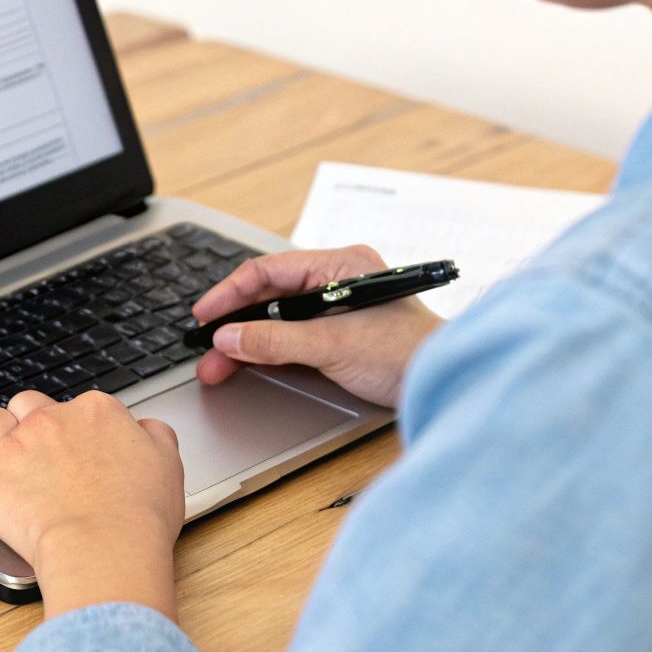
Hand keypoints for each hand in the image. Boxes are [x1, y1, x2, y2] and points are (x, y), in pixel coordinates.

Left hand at [0, 390, 184, 621]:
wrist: (105, 549)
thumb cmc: (139, 513)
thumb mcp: (168, 463)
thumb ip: (153, 437)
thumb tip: (144, 430)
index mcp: (94, 412)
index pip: (77, 406)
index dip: (78, 428)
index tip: (82, 449)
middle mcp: (49, 422)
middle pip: (28, 405)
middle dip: (30, 421)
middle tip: (40, 448)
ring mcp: (14, 452)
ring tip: (1, 454)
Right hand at [191, 245, 444, 408]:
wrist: (446, 385)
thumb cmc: (409, 355)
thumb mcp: (332, 346)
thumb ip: (276, 341)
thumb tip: (230, 338)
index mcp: (340, 265)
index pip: (269, 271)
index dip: (231, 294)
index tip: (205, 316)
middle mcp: (338, 280)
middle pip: (270, 296)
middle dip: (234, 324)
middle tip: (207, 351)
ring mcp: (339, 308)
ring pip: (278, 319)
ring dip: (248, 341)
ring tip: (221, 366)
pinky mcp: (342, 335)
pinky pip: (293, 336)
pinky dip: (269, 350)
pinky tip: (250, 363)